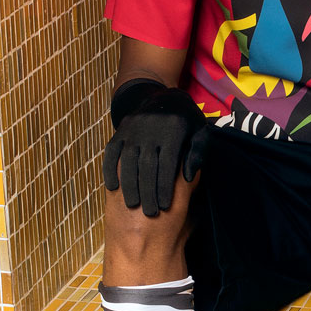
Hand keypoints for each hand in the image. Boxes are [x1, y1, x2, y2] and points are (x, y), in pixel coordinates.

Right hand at [102, 80, 208, 216]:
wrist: (164, 97)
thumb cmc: (187, 122)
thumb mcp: (200, 133)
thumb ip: (197, 154)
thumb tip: (188, 177)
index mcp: (174, 129)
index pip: (168, 165)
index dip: (165, 188)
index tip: (164, 207)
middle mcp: (151, 128)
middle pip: (147, 166)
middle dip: (147, 192)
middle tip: (149, 213)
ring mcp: (133, 128)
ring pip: (127, 161)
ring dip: (129, 185)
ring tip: (133, 205)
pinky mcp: (121, 130)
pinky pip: (112, 152)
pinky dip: (110, 170)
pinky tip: (113, 188)